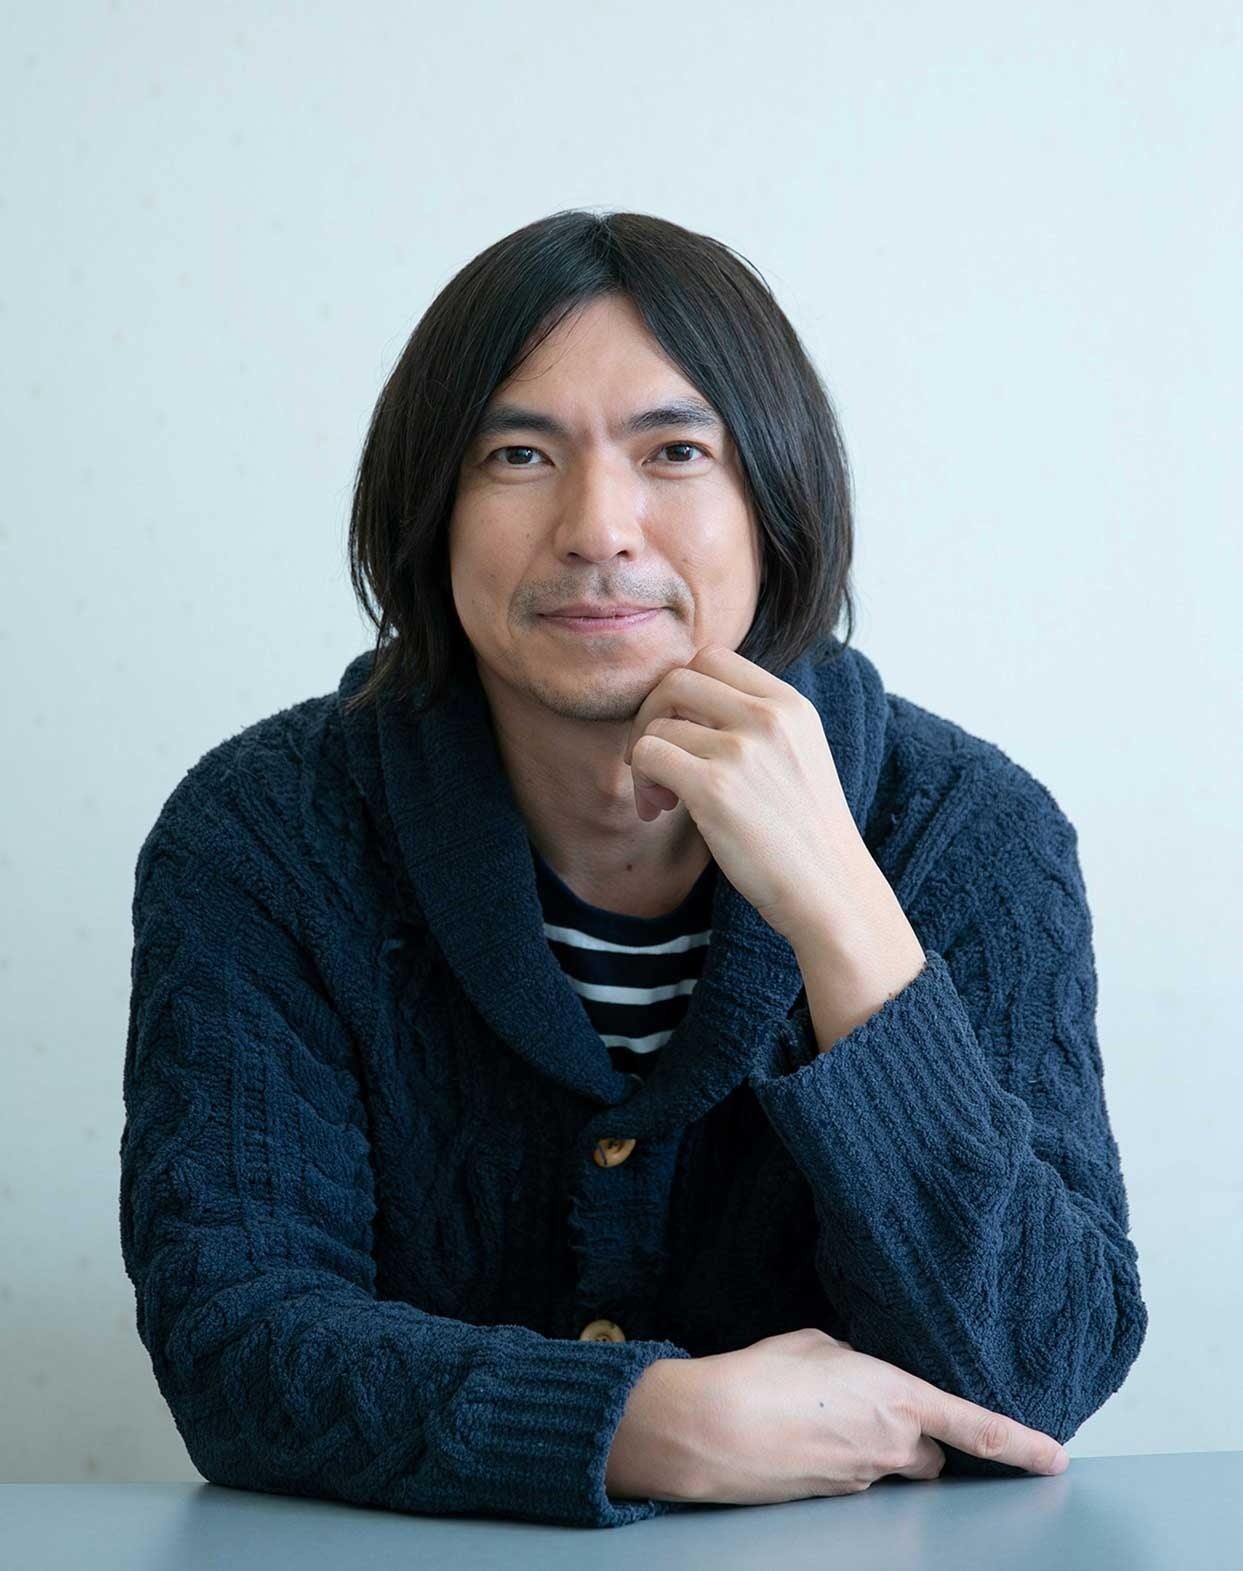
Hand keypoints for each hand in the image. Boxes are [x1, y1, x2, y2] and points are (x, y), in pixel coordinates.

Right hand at [615, 1328, 1068, 1505]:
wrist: (710, 1429)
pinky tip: (798, 1435)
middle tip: (868, 1407)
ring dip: (868, 1444)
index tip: (1056, 1460)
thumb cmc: (760, 1376)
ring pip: (888, 1465)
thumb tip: (857, 1377)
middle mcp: (891, 1445)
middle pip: (929, 1453)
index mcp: (898, 1397)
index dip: (1022, 1445)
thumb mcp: (816, 1344)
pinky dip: (835, 1456)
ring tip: (816, 1416)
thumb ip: (853, 1361)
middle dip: (914, 1436)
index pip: (978, 1428)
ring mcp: (862, 1479)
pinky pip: (852, 1476)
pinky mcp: (833, 1500)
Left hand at [623, 645, 872, 941]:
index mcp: (791, 704)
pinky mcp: (715, 788)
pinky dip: (641, 781)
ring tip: (662, 798)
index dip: (682, 693)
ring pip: (657, 722)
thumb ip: (754, 723)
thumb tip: (681, 707)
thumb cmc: (804, 835)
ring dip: (643, 757)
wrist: (830, 891)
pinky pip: (647, 755)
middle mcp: (769, 716)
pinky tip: (659, 809)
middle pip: (677, 678)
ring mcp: (742, 750)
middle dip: (652, 715)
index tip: (684, 733)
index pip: (712, 658)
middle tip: (656, 761)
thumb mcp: (797, 756)